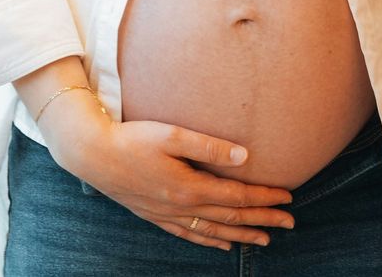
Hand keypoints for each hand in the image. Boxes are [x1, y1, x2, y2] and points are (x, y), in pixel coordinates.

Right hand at [48, 101, 294, 250]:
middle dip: (263, 221)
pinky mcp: (155, 216)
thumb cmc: (132, 138)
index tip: (288, 198)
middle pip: (231, 218)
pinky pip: (189, 234)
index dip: (265, 198)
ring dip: (242, 236)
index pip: (237, 197)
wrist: (91, 154)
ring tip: (266, 241)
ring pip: (213, 231)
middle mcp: (180, 207)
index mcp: (189, 187)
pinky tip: (223, 245)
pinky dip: (210, 241)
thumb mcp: (172, 135)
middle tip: (290, 224)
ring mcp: (166, 215)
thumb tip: (246, 157)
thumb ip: (210, 147)